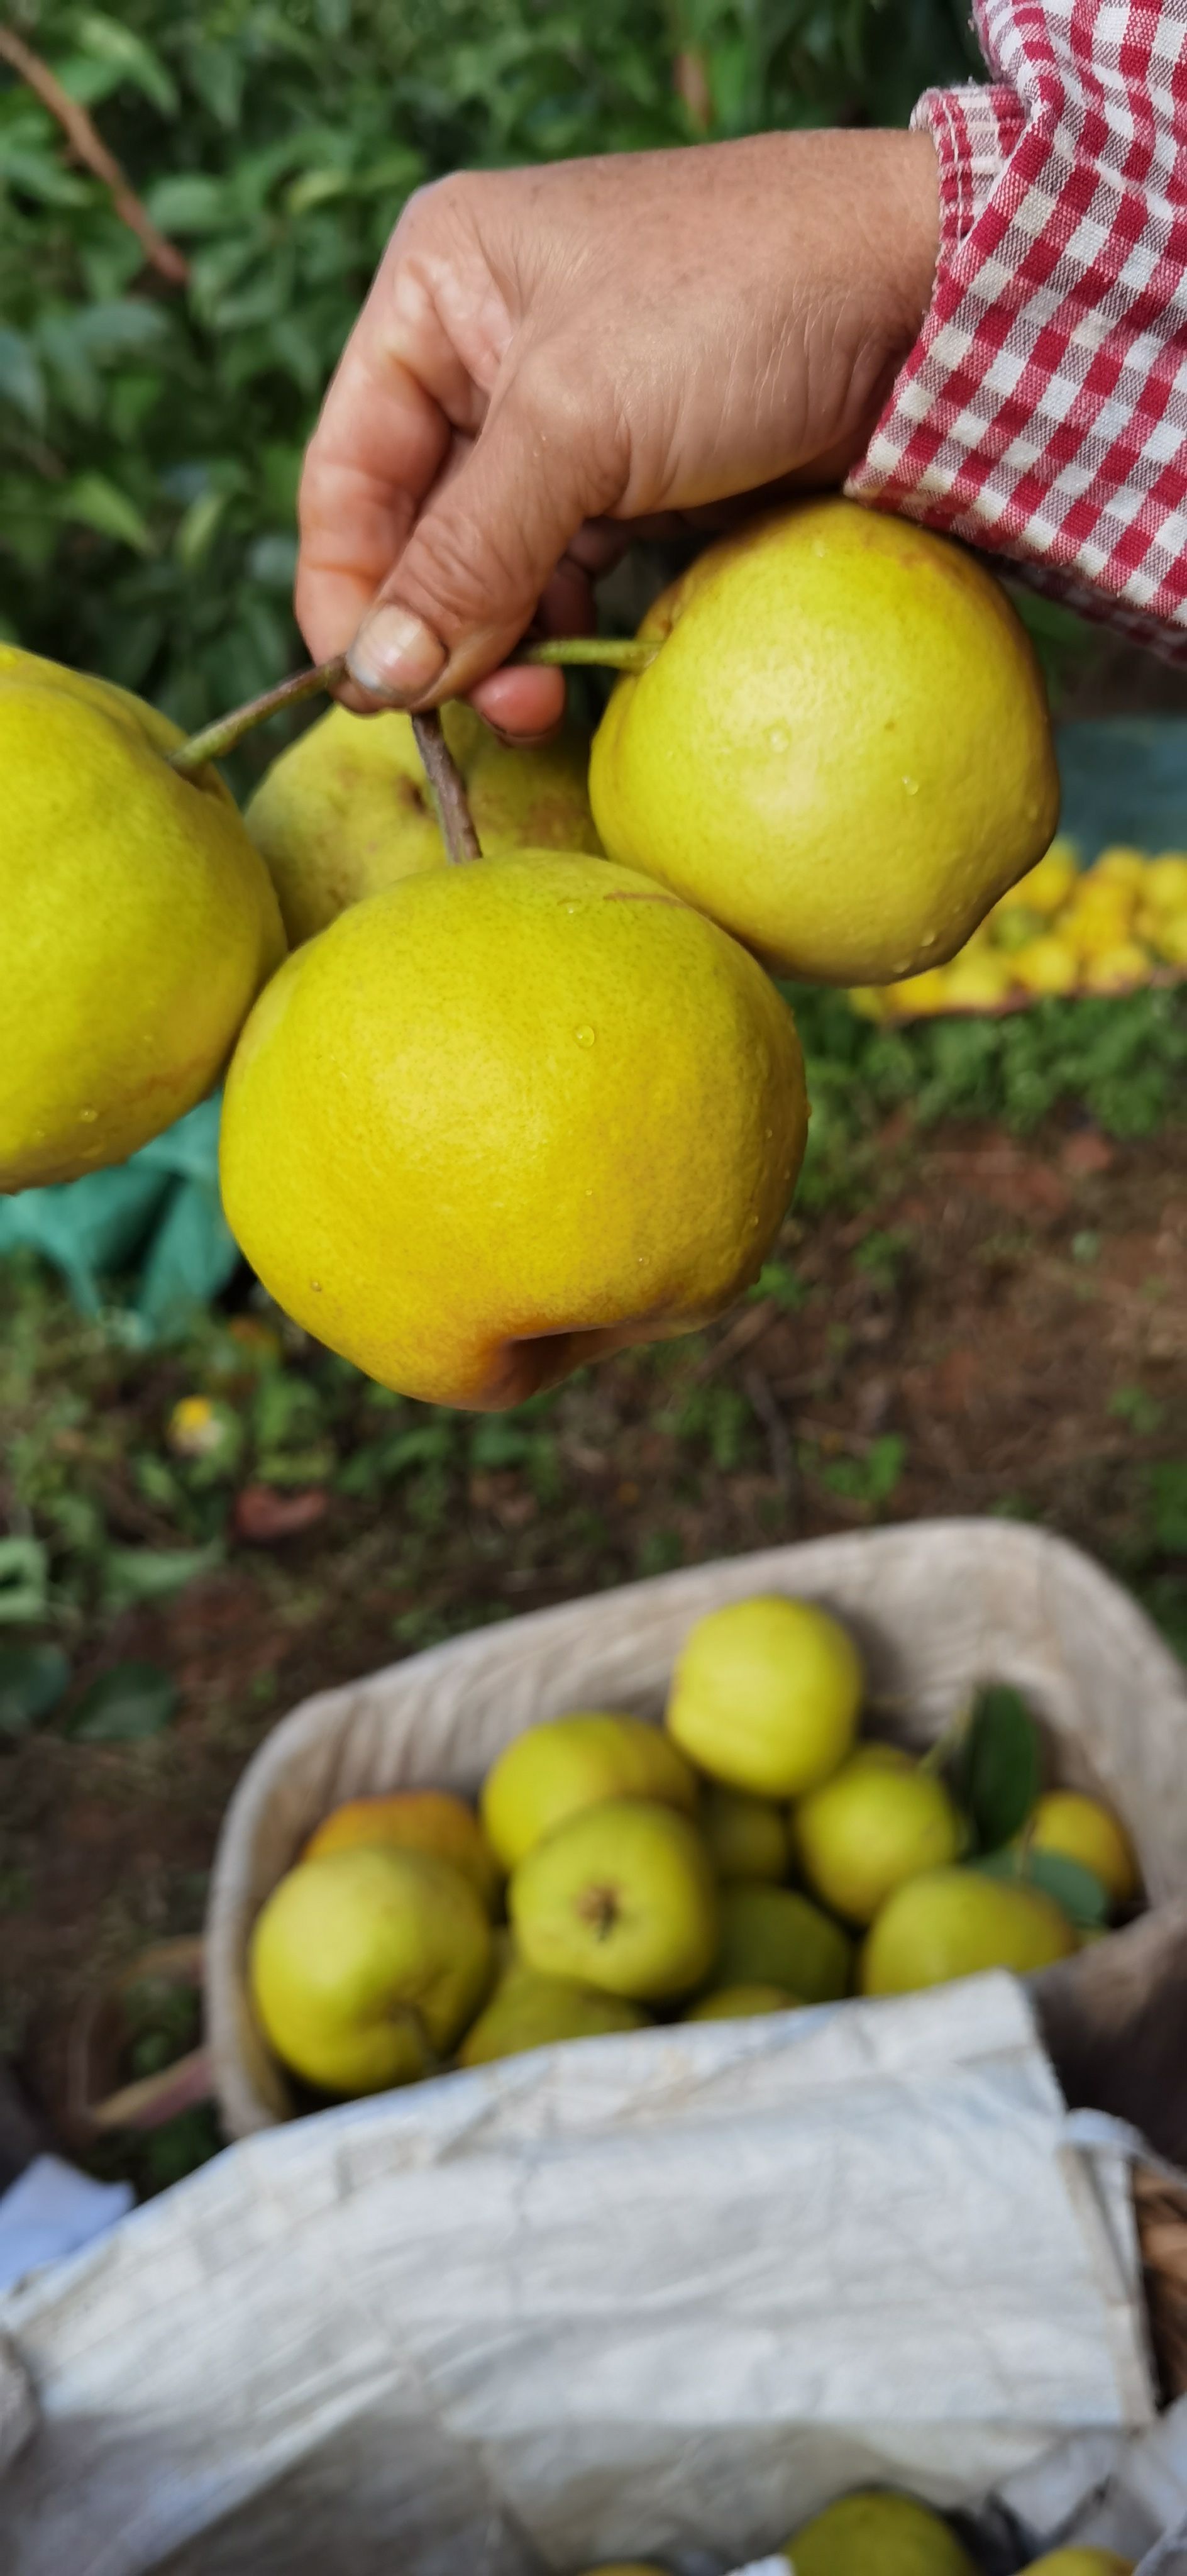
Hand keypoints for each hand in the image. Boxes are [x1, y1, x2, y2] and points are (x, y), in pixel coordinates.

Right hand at [296, 130, 937, 739]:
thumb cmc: (739, 308)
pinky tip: (588, 669)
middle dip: (443, 633)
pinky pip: (573, 571)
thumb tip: (375, 679)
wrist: (927, 295)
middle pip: (418, 532)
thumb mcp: (577, 426)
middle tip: (489, 713)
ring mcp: (569, 416)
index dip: (350, 597)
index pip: (347, 475)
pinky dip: (572, 626)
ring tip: (545, 701)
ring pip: (496, 566)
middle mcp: (489, 348)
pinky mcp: (644, 473)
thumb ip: (467, 558)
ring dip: (510, 646)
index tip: (379, 700)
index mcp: (440, 290)